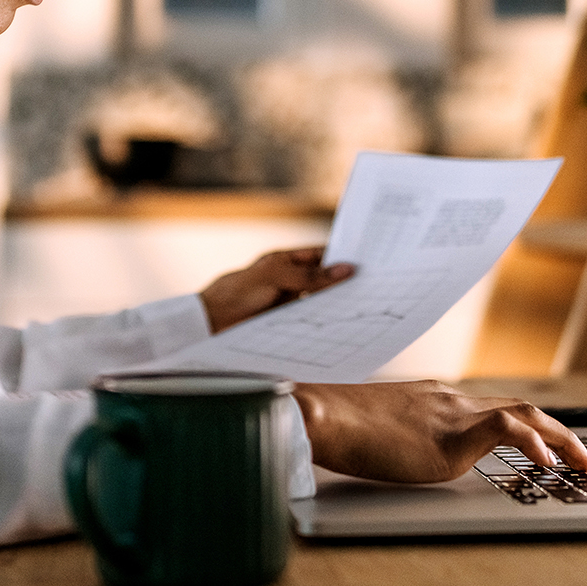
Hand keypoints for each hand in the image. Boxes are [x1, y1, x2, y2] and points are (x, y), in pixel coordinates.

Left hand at [199, 247, 355, 334]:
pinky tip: (344, 329)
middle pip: (324, 281)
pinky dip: (326, 325)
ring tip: (367, 309)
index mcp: (286, 261)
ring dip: (338, 306)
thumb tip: (345, 269)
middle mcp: (290, 282)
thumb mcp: (276, 276)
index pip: (321, 256)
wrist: (211, 324)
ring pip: (320, 303)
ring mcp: (289, 304)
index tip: (369, 262)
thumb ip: (310, 276)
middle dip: (345, 284)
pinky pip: (311, 323)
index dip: (342, 258)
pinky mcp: (288, 325)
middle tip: (375, 287)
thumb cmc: (237, 291)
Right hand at [291, 380, 586, 482]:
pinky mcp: (452, 433)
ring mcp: (454, 413)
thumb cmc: (339, 429)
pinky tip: (546, 465)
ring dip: (561, 440)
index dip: (529, 427)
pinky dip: (534, 444)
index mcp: (437, 400)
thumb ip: (403, 442)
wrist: (322, 417)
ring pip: (527, 414)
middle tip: (582, 459)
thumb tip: (404, 461)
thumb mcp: (381, 436)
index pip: (496, 408)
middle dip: (558, 433)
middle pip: (522, 407)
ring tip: (583, 465)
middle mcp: (451, 400)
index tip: (549, 447)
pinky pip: (508, 430)